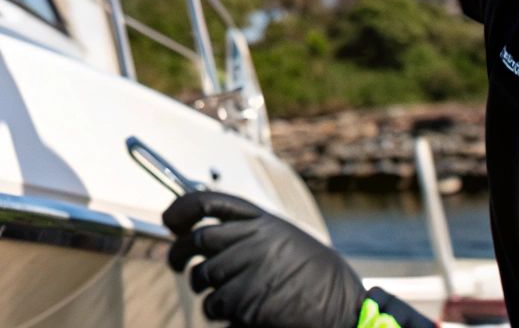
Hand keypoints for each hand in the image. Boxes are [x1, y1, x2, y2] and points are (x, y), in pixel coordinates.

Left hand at [164, 191, 363, 327]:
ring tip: (223, 299)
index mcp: (265, 223)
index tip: (169, 221)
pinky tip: (238, 317)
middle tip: (178, 265)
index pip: (208, 203)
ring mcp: (249, 271)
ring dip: (206, 291)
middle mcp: (254, 241)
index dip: (181, 209)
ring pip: (203, 277)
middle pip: (197, 242)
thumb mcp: (289, 243)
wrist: (349, 313)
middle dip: (179, 254)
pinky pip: (214, 306)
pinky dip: (220, 314)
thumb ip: (252, 236)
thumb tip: (204, 237)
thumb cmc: (320, 282)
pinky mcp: (246, 303)